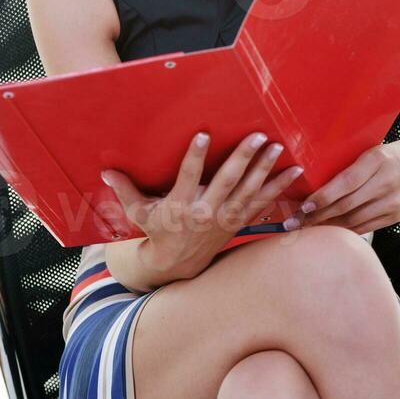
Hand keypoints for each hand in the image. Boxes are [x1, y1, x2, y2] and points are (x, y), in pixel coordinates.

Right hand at [101, 130, 304, 278]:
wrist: (177, 264)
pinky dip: (279, 189)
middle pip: (227, 182)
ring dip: (265, 170)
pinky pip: (262, 204)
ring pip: (248, 192)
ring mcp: (225, 219)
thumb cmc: (157, 231)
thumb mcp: (139, 212)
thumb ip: (125, 190)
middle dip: (243, 158)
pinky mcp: (238, 222)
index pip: (188, 176)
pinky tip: (294, 172)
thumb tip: (105, 170)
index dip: (195, 156)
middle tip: (257, 136)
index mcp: (181, 205)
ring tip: (278, 148)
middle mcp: (206, 212)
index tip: (204, 134)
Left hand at [282, 131, 399, 234]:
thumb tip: (320, 181)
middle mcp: (386, 182)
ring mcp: (394, 201)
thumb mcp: (377, 150)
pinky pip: (368, 226)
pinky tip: (332, 231)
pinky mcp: (399, 215)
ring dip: (329, 226)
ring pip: (355, 220)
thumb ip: (354, 166)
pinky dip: (348, 230)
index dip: (321, 197)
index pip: (344, 183)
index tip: (303, 205)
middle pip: (346, 205)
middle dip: (318, 216)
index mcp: (377, 160)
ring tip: (308, 229)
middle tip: (295, 222)